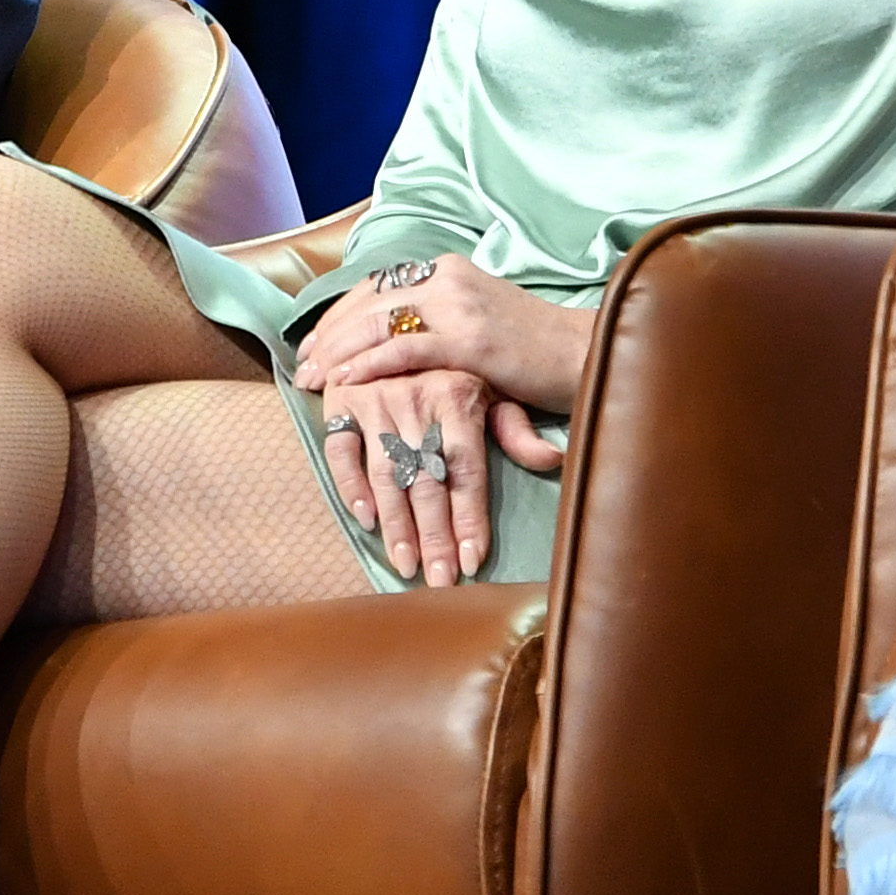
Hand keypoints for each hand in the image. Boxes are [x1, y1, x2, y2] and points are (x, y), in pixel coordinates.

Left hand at [293, 256, 589, 417]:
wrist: (584, 355)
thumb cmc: (532, 349)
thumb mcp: (477, 320)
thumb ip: (437, 321)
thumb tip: (391, 336)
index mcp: (448, 269)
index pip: (376, 286)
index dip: (339, 315)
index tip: (315, 343)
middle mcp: (448, 278)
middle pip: (368, 301)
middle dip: (329, 335)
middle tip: (302, 365)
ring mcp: (459, 306)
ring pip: (378, 322)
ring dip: (338, 352)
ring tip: (313, 377)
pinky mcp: (470, 340)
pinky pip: (405, 349)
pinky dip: (369, 364)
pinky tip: (346, 381)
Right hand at [312, 364, 557, 588]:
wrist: (397, 314)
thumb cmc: (455, 364)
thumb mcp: (492, 386)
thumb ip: (515, 427)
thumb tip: (553, 459)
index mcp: (456, 397)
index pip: (464, 470)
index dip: (468, 517)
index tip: (471, 561)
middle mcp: (415, 400)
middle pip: (427, 480)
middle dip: (434, 535)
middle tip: (439, 579)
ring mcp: (376, 400)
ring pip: (387, 473)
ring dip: (396, 523)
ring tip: (407, 565)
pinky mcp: (342, 401)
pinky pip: (342, 450)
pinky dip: (351, 484)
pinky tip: (367, 519)